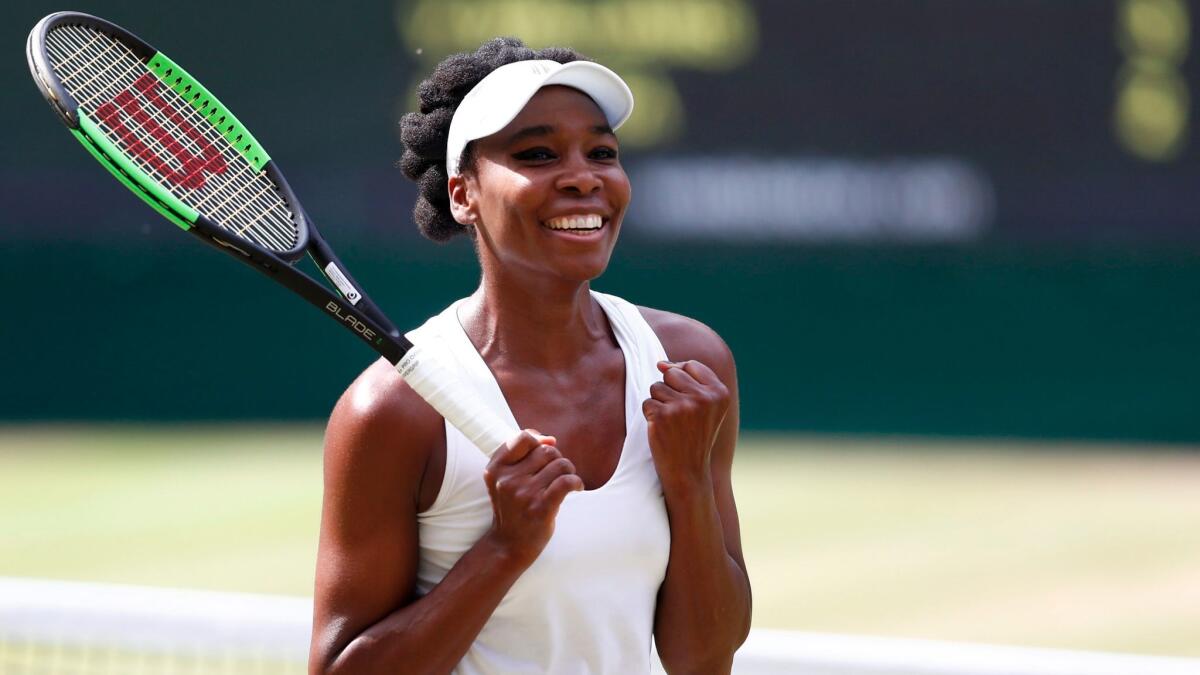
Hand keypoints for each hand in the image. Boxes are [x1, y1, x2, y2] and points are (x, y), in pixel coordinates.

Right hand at [482, 430, 582, 565]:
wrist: (508, 544)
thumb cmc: (511, 507)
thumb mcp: (503, 479)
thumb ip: (521, 455)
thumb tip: (550, 439)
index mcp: (495, 469)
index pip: (523, 438)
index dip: (539, 440)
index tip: (545, 450)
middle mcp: (507, 480)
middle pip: (546, 451)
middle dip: (557, 458)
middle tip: (557, 473)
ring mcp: (524, 494)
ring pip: (560, 464)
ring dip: (569, 471)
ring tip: (565, 482)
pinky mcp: (541, 508)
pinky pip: (566, 481)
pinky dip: (576, 482)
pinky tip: (576, 488)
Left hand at [642, 360, 730, 486]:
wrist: (688, 472)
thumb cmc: (694, 436)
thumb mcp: (705, 406)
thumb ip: (689, 379)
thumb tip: (661, 363)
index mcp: (720, 393)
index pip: (691, 366)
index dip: (681, 380)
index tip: (686, 403)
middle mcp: (704, 397)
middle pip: (672, 374)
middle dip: (669, 391)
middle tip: (678, 416)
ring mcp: (683, 406)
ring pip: (656, 387)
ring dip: (658, 404)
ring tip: (671, 424)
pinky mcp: (662, 415)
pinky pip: (647, 402)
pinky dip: (650, 416)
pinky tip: (662, 430)